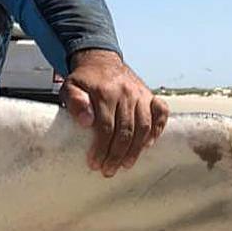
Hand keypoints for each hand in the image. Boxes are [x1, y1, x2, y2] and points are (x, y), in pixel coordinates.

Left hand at [60, 49, 168, 176]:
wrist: (101, 60)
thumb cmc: (84, 79)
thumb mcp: (70, 87)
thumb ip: (74, 102)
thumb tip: (85, 121)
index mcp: (105, 93)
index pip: (106, 127)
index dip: (101, 148)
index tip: (95, 163)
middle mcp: (126, 93)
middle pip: (126, 130)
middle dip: (117, 154)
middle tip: (109, 170)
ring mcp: (141, 94)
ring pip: (144, 126)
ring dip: (136, 149)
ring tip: (126, 164)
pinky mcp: (150, 94)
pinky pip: (161, 113)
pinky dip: (158, 129)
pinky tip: (148, 145)